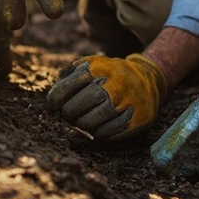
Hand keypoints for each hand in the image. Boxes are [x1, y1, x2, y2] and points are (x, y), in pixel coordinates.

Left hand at [47, 54, 168, 139]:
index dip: (54, 100)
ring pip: (91, 122)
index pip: (66, 88)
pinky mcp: (136, 118)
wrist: (148, 80)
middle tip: (68, 115)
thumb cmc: (110, 75)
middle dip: (68, 113)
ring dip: (82, 124)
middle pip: (77, 107)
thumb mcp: (92, 65)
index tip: (52, 107)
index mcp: (98, 68)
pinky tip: (97, 128)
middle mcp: (113, 83)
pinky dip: (98, 133)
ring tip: (82, 121)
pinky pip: (108, 133)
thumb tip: (50, 100)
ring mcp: (126, 102)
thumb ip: (69, 76)